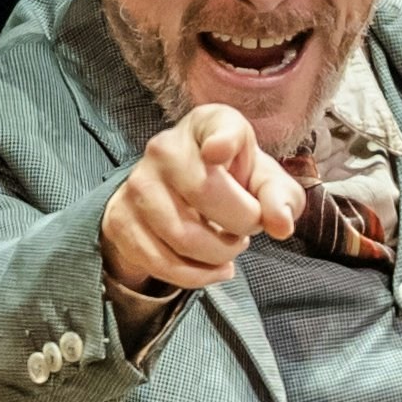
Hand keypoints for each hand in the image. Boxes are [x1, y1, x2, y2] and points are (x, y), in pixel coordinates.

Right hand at [98, 108, 304, 316]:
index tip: (219, 151)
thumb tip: (280, 224)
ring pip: (182, 236)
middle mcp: (165, 147)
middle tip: (247, 230)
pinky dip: (196, 277)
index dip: (221, 140)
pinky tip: (214, 268)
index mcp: (208, 124)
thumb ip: (281, 198)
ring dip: (218, 255)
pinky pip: (161, 261)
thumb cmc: (232, 182)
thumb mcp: (265, 183)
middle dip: (240, 225)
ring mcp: (137, 183)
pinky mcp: (120, 219)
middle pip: (204, 192)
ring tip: (229, 246)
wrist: (179, 196)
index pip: (217, 126)